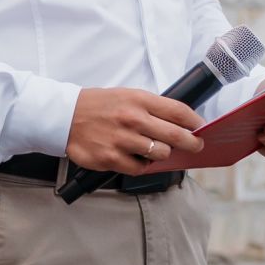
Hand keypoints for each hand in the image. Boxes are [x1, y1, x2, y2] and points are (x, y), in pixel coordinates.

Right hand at [65, 87, 204, 173]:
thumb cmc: (98, 106)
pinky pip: (140, 168)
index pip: (178, 112)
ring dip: (161, 154)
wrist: (64, 117)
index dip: (195, 122)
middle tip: (195, 146)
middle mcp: (132, 119)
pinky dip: (141, 165)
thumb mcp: (126, 96)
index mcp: (138, 100)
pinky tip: (135, 157)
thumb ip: (151, 108)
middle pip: (176, 136)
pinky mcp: (111, 158)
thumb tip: (180, 124)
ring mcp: (122, 140)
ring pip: (160, 153)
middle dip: (192, 143)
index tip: (201, 128)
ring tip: (155, 150)